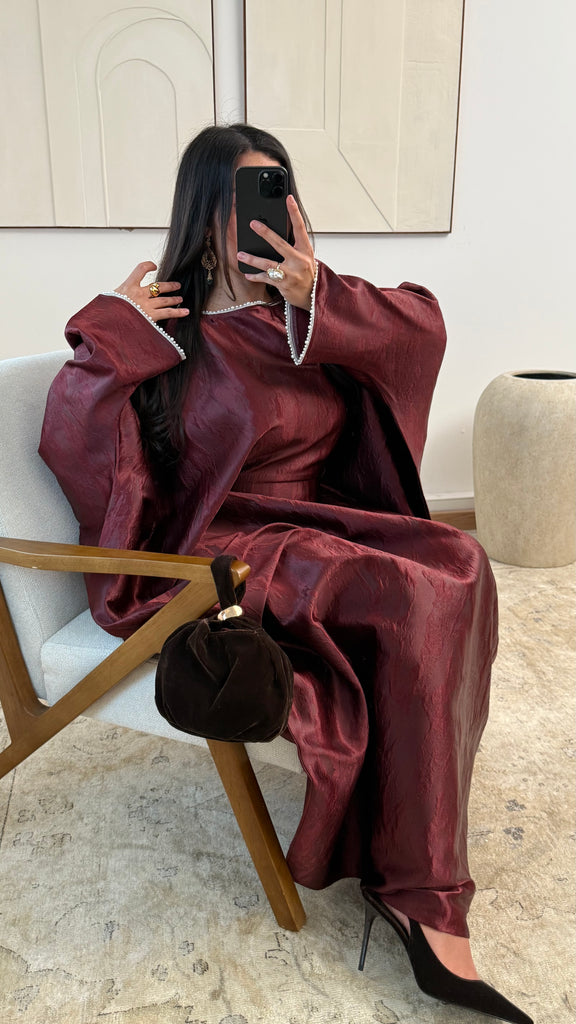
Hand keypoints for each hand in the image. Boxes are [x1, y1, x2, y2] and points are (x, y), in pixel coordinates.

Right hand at [114, 262, 188, 321]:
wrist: (107, 325)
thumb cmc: (108, 313)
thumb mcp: (110, 300)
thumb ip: (119, 297)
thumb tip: (119, 298)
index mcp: (128, 287)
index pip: (140, 270)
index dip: (148, 266)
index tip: (153, 266)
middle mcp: (139, 294)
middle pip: (158, 286)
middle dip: (169, 286)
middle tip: (176, 285)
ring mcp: (146, 305)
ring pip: (164, 300)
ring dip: (174, 299)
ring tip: (180, 299)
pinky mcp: (151, 317)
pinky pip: (167, 313)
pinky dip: (177, 312)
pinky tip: (185, 312)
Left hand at [237, 195, 315, 310]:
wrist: (312, 295)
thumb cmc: (306, 273)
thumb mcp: (304, 257)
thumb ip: (293, 246)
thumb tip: (275, 233)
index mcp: (305, 250)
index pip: (300, 228)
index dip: (294, 213)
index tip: (289, 199)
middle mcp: (299, 260)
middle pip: (280, 244)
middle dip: (265, 233)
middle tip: (253, 224)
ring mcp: (291, 273)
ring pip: (268, 264)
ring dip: (252, 259)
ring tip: (240, 254)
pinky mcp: (284, 285)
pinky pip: (266, 278)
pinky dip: (256, 276)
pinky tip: (248, 274)